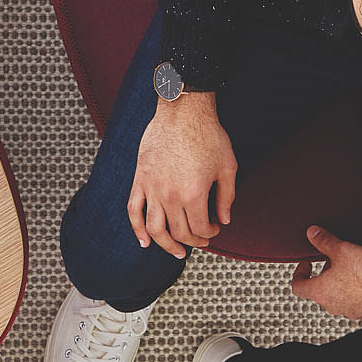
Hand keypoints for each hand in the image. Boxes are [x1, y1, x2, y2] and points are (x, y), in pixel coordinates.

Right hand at [127, 93, 237, 259]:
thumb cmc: (208, 135)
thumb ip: (227, 197)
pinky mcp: (140, 180)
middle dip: (194, 241)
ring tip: (176, 251)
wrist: (182, 110)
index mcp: (194, 194)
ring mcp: (152, 188)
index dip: (211, 233)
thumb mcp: (228, 167)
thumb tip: (224, 220)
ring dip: (166, 245)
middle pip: (180, 232)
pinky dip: (137, 229)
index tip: (215, 228)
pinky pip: (134, 211)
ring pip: (155, 229)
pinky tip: (144, 242)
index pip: (201, 229)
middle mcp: (171, 196)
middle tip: (201, 239)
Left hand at [290, 225, 361, 320]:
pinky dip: (355, 292)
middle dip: (323, 274)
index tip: (305, 265)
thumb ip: (324, 241)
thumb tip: (312, 233)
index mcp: (320, 291)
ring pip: (337, 297)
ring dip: (339, 284)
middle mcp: (332, 305)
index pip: (298, 287)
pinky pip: (354, 302)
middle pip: (319, 291)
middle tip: (331, 261)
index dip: (299, 274)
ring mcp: (349, 311)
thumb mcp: (341, 250)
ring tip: (349, 268)